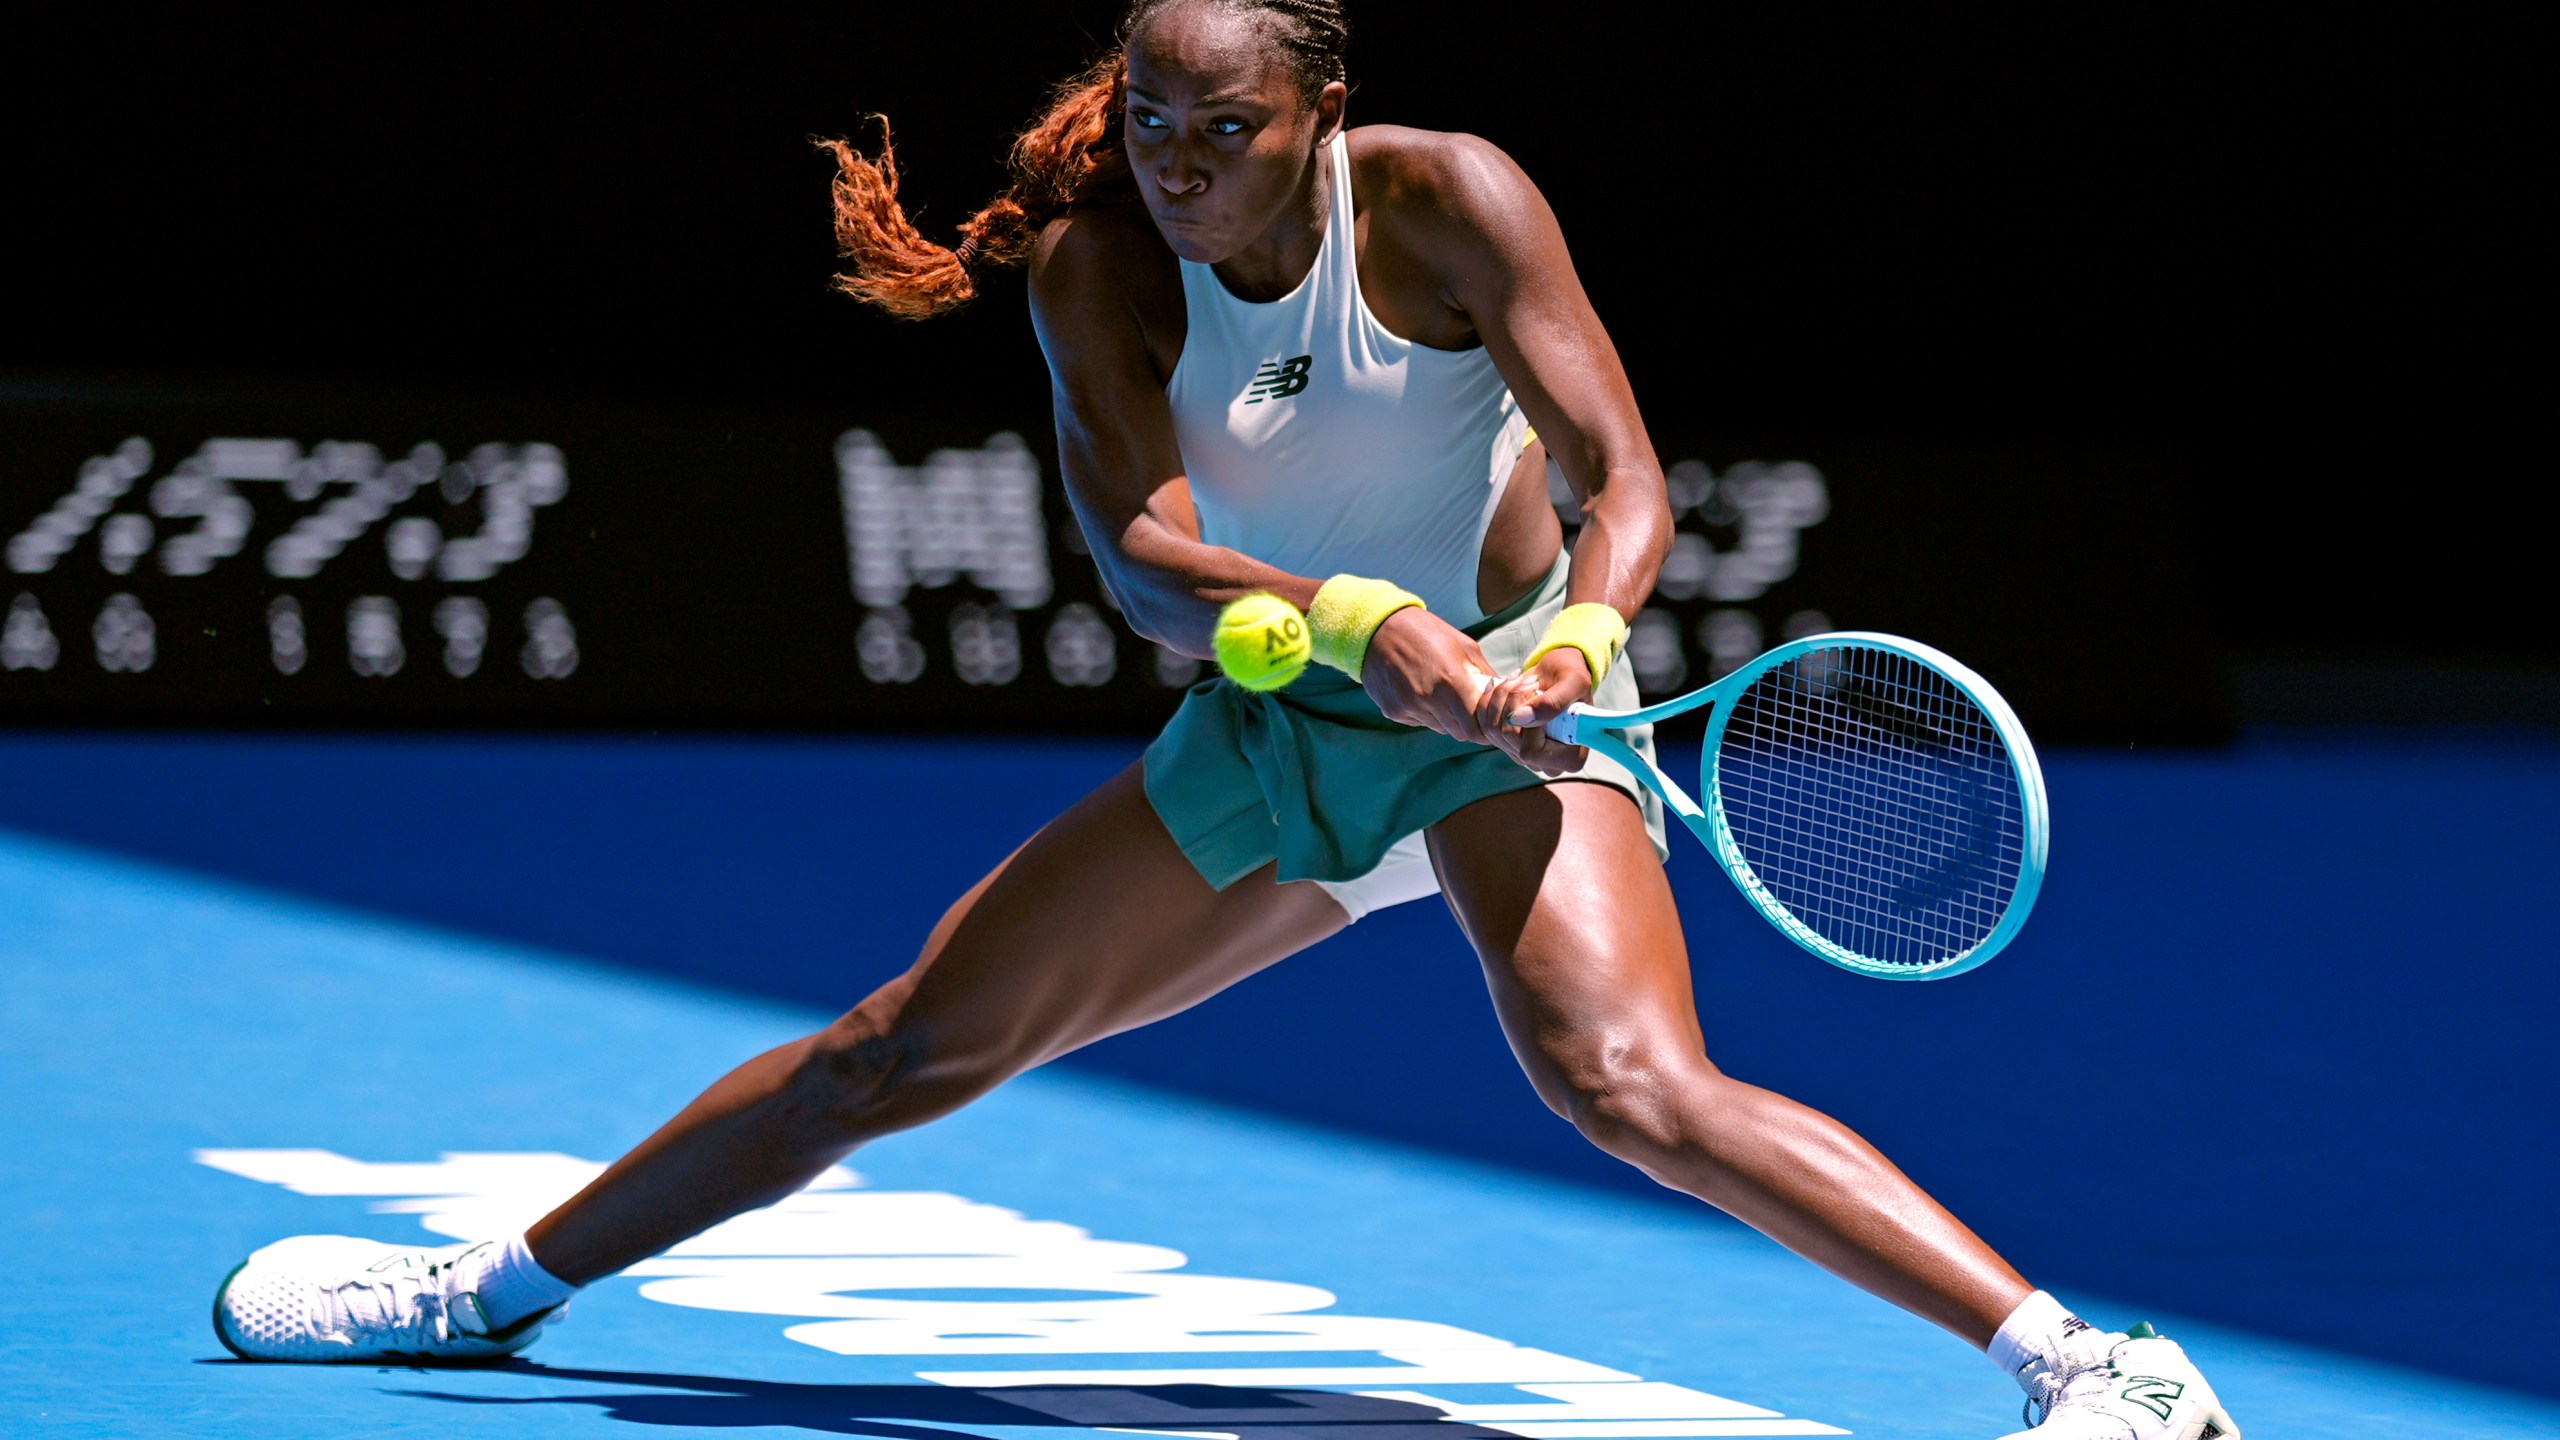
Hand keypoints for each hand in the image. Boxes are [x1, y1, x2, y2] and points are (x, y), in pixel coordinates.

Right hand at [1360, 608, 1513, 749]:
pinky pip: (1418, 721)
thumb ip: (1485, 674)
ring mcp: (1408, 707)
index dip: (1484, 729)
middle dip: (1468, 725)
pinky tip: (1421, 691)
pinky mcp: (1393, 711)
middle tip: (1469, 709)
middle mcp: (1428, 699)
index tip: (1487, 721)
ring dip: (1447, 719)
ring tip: (1443, 695)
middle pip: (1458, 733)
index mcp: (1450, 681)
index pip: (1474, 728)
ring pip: (1439, 728)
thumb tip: (1504, 693)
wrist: (1378, 628)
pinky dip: (1426, 713)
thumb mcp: (1463, 645)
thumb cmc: (1425, 632)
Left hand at [1478, 645, 1593, 775]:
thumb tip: (1516, 719)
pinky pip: (1486, 726)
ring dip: (1501, 697)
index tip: (1539, 693)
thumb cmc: (1573, 677)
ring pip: (1494, 731)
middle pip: (1509, 739)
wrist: (1558, 674)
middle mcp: (1545, 763)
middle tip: (1528, 680)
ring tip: (1518, 679)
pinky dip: (1490, 701)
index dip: (1530, 722)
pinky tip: (1504, 685)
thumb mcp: (1572, 683)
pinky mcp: (1508, 743)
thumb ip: (1551, 703)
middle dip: (1513, 702)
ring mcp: (1524, 755)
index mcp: (1570, 758)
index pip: (1532, 751)